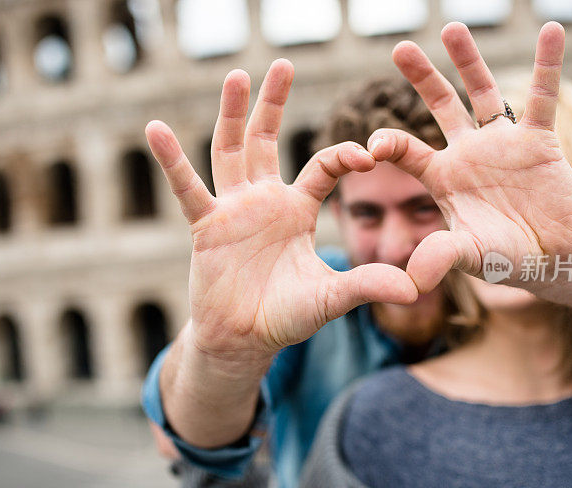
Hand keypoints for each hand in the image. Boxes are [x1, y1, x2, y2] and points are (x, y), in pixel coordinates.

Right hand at [145, 60, 415, 370]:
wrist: (245, 340)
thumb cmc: (287, 316)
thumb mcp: (332, 297)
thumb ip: (368, 285)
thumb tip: (416, 288)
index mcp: (297, 209)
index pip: (322, 166)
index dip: (343, 155)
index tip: (368, 154)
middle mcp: (265, 200)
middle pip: (268, 141)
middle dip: (274, 103)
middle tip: (283, 63)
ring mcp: (233, 209)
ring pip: (230, 151)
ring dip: (231, 114)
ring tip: (236, 75)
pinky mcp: (206, 225)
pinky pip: (188, 188)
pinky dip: (172, 160)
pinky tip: (155, 129)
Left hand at [369, 22, 571, 292]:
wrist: (552, 258)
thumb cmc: (503, 258)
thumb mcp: (467, 257)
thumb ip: (440, 259)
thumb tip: (411, 282)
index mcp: (441, 177)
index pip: (406, 150)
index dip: (388, 144)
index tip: (372, 146)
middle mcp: (467, 152)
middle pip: (440, 105)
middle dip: (421, 78)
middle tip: (399, 48)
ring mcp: (502, 143)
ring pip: (482, 91)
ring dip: (468, 60)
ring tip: (452, 28)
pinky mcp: (538, 140)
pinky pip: (543, 97)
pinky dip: (548, 64)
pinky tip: (551, 31)